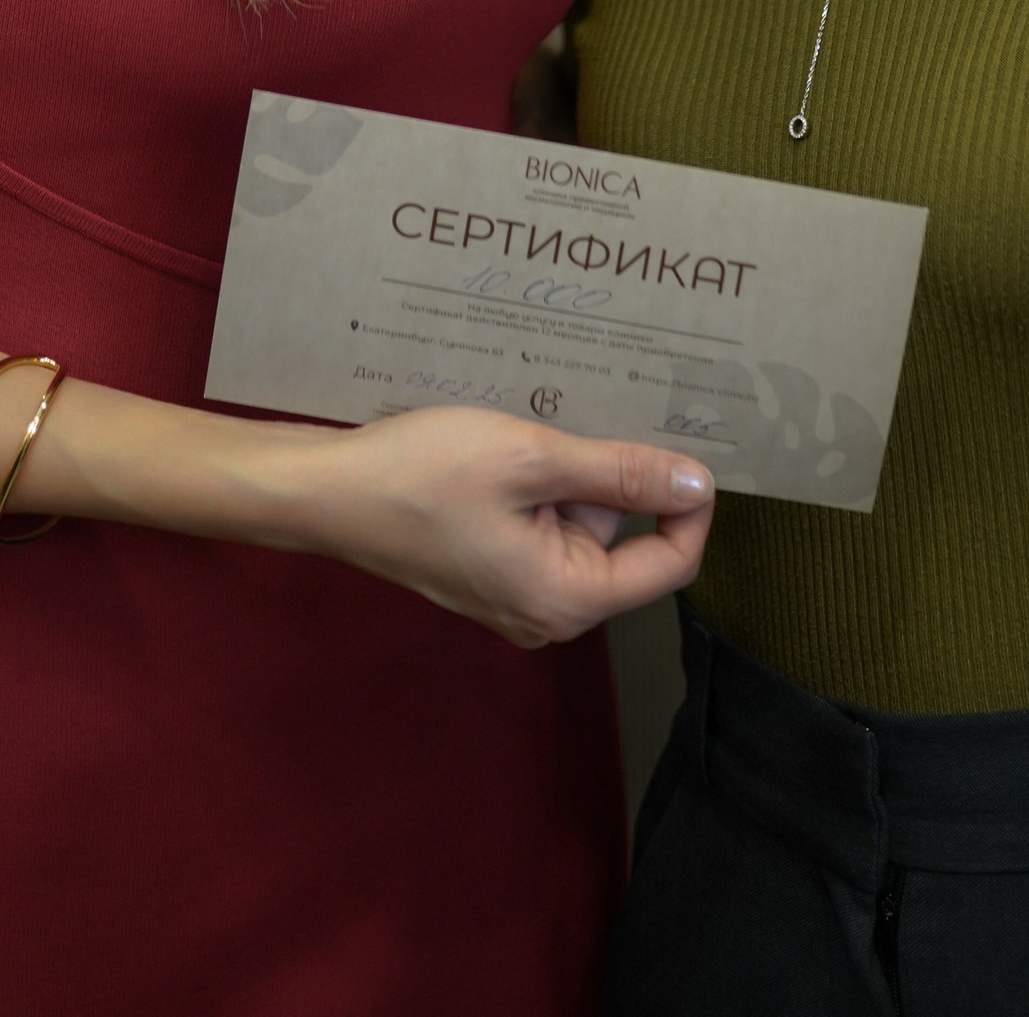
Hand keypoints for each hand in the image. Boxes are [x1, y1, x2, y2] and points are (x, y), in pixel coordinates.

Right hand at [288, 406, 714, 647]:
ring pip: (582, 526)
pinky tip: (510, 444)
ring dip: (571, 473)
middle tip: (584, 415)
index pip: (672, 560)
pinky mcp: (492, 572)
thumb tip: (700, 483)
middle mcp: (549, 613)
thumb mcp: (531, 458)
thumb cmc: (425, 474)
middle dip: (613, 477)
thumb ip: (620, 474)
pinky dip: (541, 485)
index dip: (688, 500)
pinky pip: (544, 528)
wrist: (328, 492)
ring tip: (535, 424)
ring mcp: (517, 596)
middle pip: (623, 539)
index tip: (682, 437)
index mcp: (568, 599)